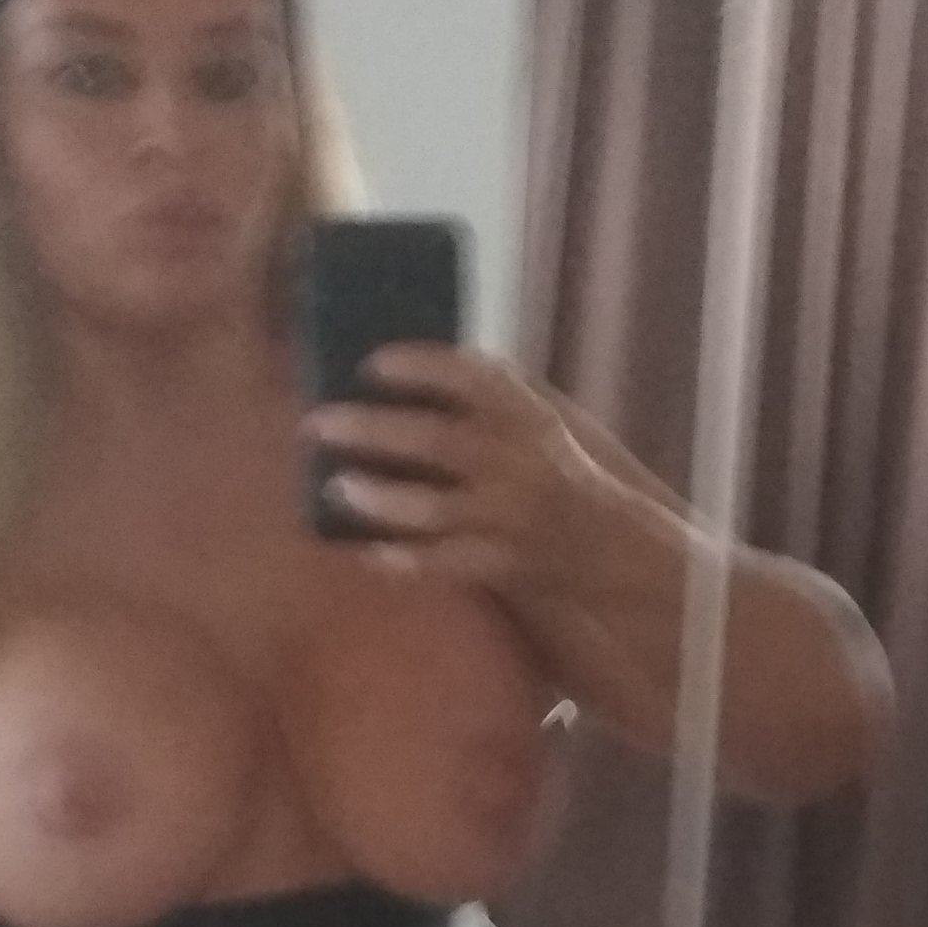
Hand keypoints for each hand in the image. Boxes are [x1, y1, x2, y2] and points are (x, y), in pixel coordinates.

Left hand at [303, 346, 635, 609]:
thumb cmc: (554, 472)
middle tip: (317, 423)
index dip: (422, 367)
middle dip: (374, 430)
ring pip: (438, 508)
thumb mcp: (535, 422)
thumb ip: (485, 396)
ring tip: (336, 487)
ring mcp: (511, 517)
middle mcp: (520, 463)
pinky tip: (369, 552)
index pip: (475, 379)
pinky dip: (407, 560)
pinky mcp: (505, 564)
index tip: (372, 362)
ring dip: (382, 499)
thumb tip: (394, 367)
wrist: (609, 546)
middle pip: (439, 441)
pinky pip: (447, 564)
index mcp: (527, 418)